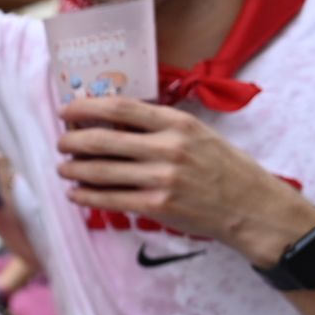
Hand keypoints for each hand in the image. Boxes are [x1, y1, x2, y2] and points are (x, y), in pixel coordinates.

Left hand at [57, 98, 314, 266]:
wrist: (253, 207)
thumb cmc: (223, 168)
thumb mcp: (197, 134)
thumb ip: (159, 127)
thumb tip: (112, 122)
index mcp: (177, 123)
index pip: (120, 108)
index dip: (85, 108)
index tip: (66, 111)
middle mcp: (168, 148)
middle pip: (102, 140)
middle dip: (72, 141)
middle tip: (60, 142)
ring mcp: (162, 179)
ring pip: (100, 171)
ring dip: (74, 169)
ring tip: (63, 168)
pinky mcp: (158, 206)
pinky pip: (110, 200)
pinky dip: (86, 195)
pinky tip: (75, 193)